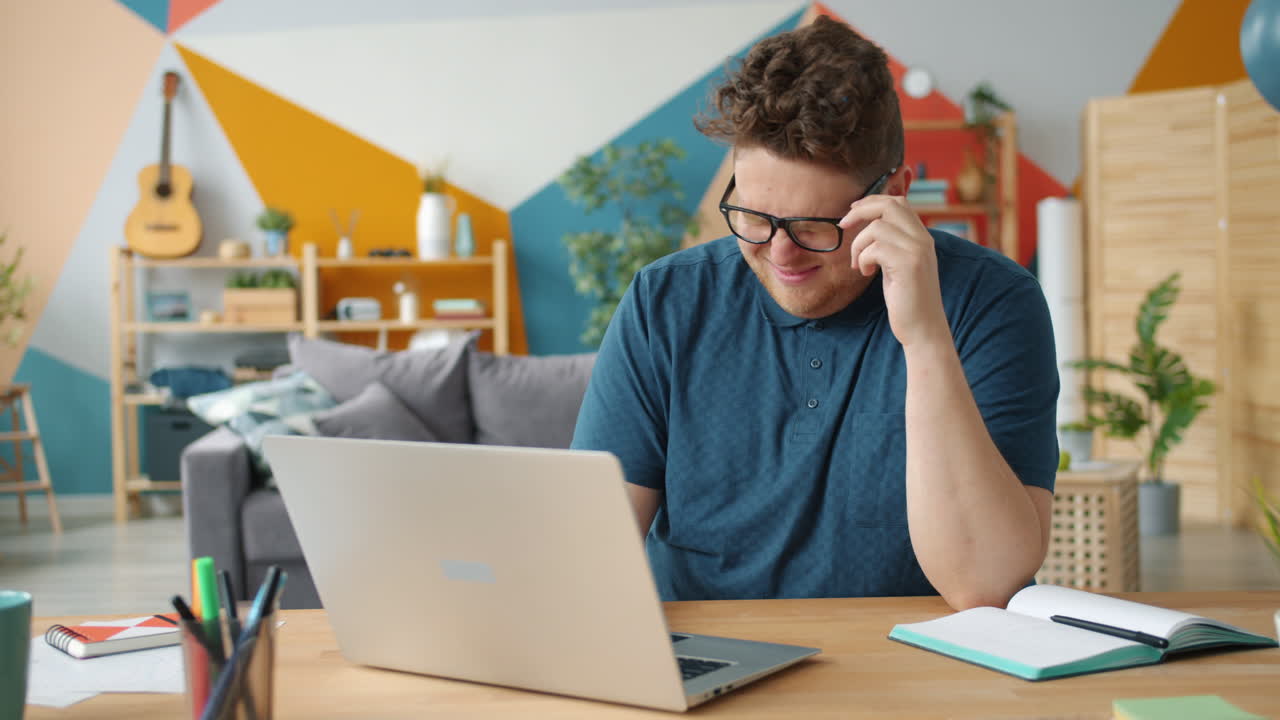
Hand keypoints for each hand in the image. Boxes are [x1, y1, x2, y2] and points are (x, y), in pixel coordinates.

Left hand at [839, 196, 949, 348]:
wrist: (923, 329)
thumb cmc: (906, 300)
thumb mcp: (899, 265)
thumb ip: (892, 244)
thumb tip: (869, 227)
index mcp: (922, 237)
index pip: (899, 203)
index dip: (872, 201)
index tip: (852, 211)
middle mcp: (923, 239)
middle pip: (890, 205)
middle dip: (861, 211)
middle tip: (843, 225)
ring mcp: (918, 251)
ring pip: (877, 227)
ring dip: (858, 245)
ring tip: (859, 264)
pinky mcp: (908, 265)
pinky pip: (875, 248)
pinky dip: (863, 259)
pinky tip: (866, 273)